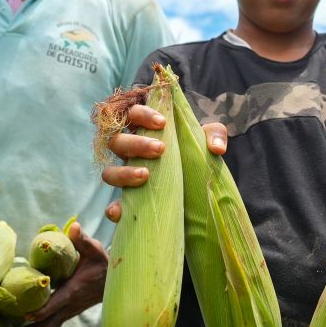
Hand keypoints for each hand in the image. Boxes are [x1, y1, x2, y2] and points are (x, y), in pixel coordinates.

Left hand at [2, 223, 107, 326]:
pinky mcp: (61, 319)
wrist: (114, 283)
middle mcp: (67, 309)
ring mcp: (64, 316)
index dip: (42, 311)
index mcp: (72, 292)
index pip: (56, 304)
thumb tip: (72, 227)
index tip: (25, 317)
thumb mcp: (94, 250)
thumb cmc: (101, 265)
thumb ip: (82, 240)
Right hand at [102, 103, 226, 222]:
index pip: (132, 114)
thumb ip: (215, 135)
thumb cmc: (196, 155)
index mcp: (143, 132)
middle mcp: (130, 153)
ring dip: (124, 172)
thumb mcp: (208, 139)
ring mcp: (127, 178)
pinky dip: (114, 209)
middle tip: (160, 149)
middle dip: (136, 143)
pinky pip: (112, 207)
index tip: (163, 122)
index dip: (142, 115)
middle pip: (116, 141)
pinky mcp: (129, 203)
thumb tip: (216, 148)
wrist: (199, 188)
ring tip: (146, 175)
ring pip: (109, 172)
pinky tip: (121, 212)